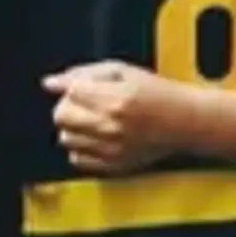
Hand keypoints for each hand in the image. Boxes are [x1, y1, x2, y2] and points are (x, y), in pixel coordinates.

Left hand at [47, 62, 182, 174]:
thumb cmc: (157, 93)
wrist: (184, 122)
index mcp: (114, 99)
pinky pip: (77, 159)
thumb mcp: (123, 71)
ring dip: (74, 127)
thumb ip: (84, 73)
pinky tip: (98, 138)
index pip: (68, 93)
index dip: (70, 87)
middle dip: (69, 106)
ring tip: (93, 121)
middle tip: (86, 103)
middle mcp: (111, 126)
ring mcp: (111, 149)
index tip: (78, 87)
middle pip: (61, 116)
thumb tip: (51, 82)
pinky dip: (82, 148)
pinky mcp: (113, 165)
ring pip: (66, 138)